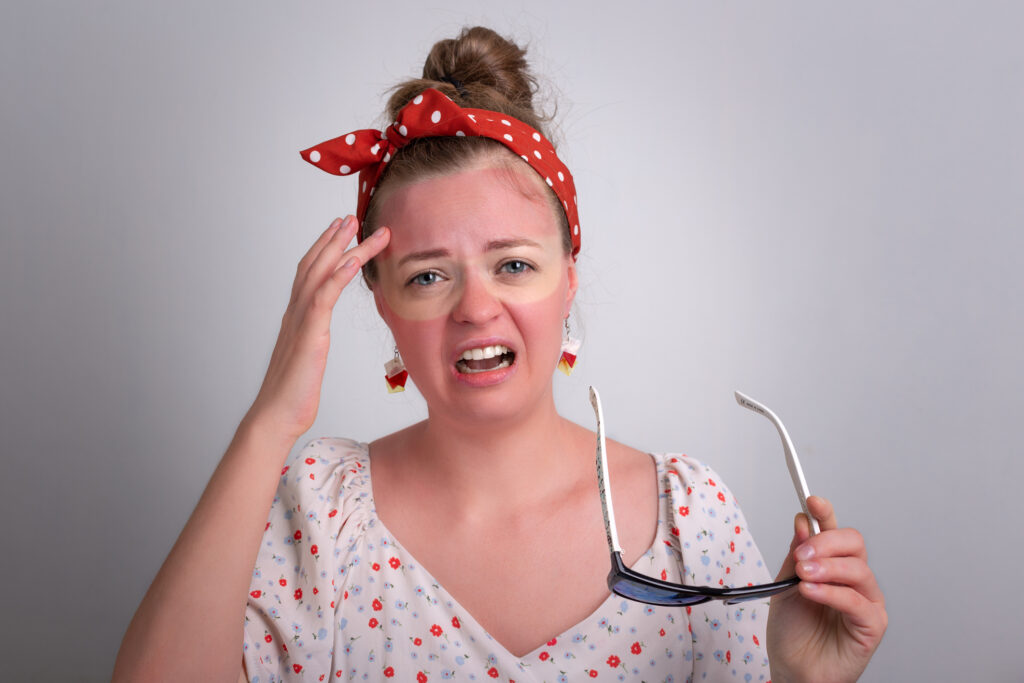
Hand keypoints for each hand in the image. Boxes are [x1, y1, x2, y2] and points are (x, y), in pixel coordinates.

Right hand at [244, 215, 389, 440]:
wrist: (276, 415)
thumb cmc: (293, 393)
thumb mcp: (308, 358)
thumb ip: (312, 339)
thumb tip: (317, 335)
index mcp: (297, 317)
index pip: (310, 273)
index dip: (324, 249)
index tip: (340, 231)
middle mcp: (296, 313)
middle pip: (315, 265)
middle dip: (333, 238)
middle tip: (351, 216)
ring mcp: (301, 321)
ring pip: (321, 274)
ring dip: (341, 248)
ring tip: (358, 228)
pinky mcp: (310, 335)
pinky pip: (324, 298)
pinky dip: (339, 276)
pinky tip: (353, 261)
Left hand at [766, 496, 886, 682]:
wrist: (792, 669)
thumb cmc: (792, 631)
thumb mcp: (785, 584)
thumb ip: (796, 553)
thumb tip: (803, 521)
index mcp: (833, 565)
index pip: (836, 531)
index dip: (826, 513)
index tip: (812, 500)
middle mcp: (853, 579)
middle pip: (854, 543)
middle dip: (826, 542)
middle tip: (801, 554)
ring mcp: (866, 601)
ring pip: (858, 569)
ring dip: (827, 567)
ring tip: (803, 576)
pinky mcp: (871, 625)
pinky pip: (858, 601)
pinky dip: (832, 593)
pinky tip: (811, 592)